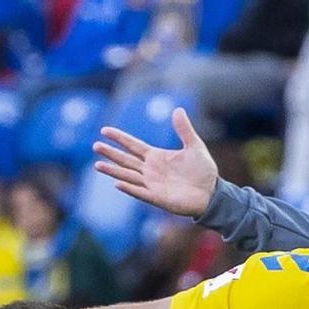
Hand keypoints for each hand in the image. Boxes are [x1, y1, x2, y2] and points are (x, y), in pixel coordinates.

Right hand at [92, 107, 219, 218]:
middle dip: (111, 153)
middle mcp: (150, 170)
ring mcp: (152, 185)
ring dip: (113, 171)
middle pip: (125, 160)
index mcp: (156, 156)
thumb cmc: (203, 172)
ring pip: (128, 176)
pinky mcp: (158, 198)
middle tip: (95, 146)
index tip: (104, 130)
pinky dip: (130, 188)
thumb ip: (184, 129)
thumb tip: (177, 109)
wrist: (212, 194)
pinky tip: (118, 183)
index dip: (119, 138)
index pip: (133, 145)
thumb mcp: (195, 146)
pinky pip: (140, 193)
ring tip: (97, 165)